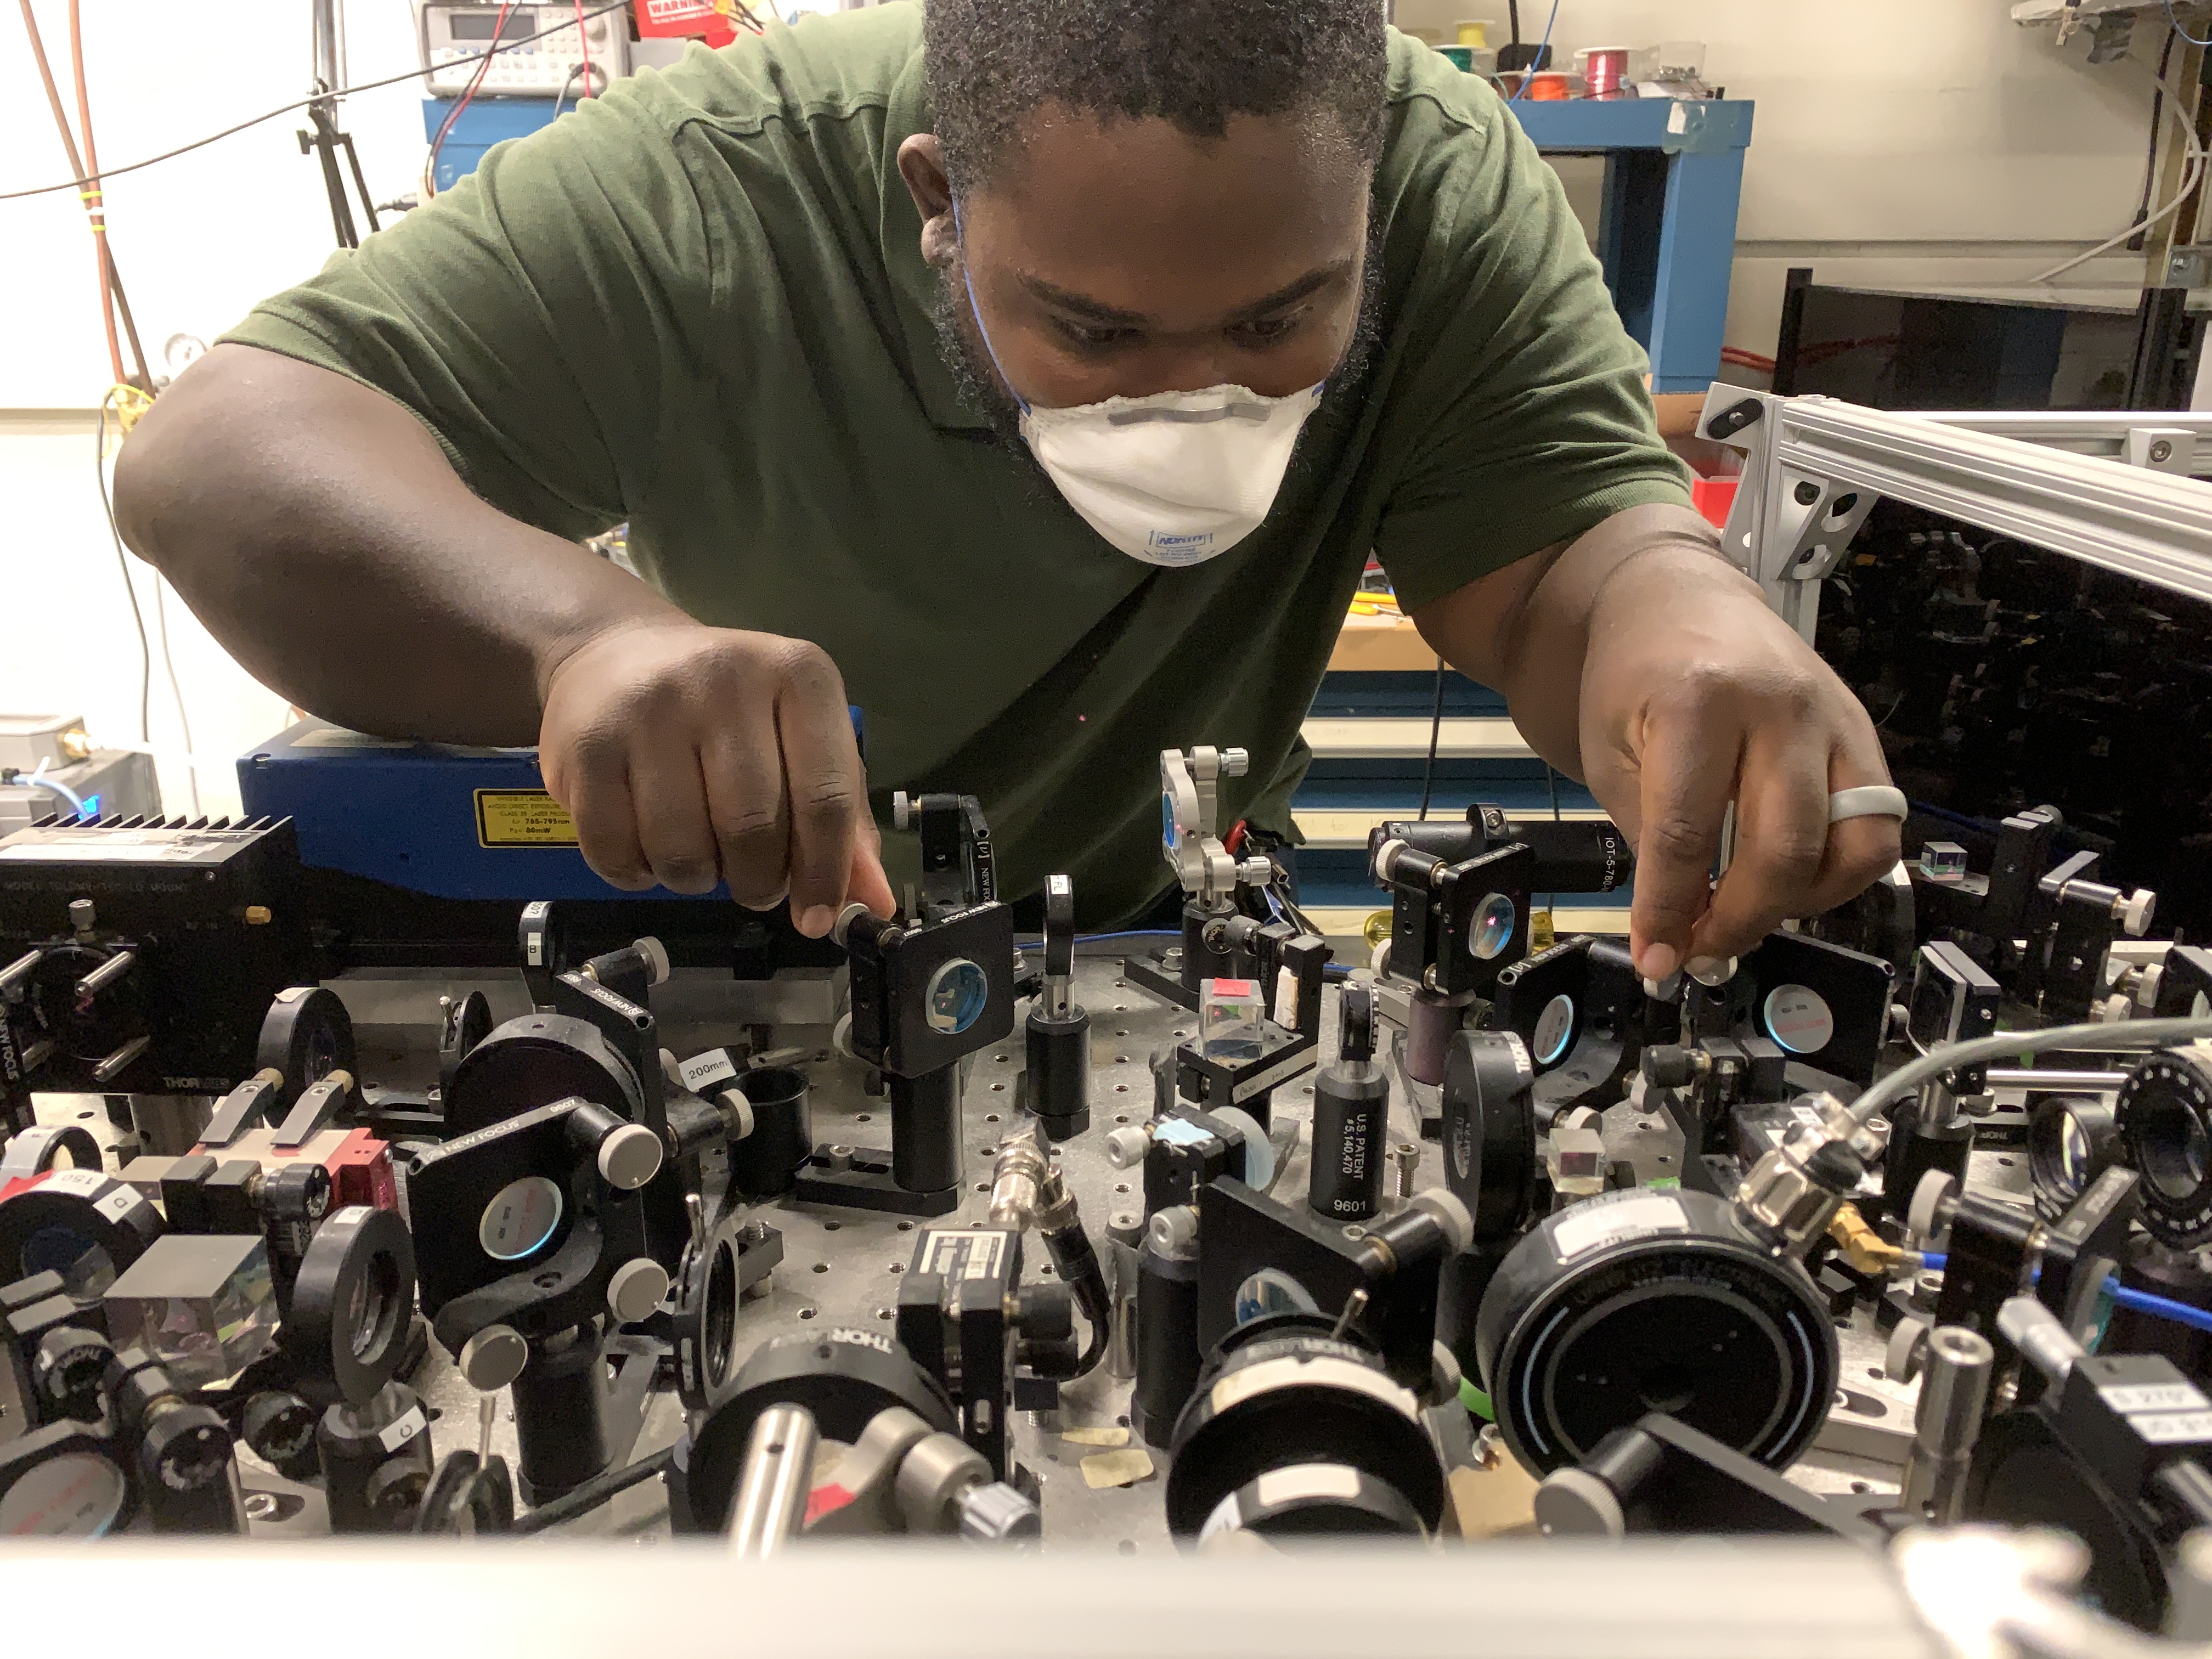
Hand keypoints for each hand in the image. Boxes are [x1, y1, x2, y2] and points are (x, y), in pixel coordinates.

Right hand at [537, 620, 895, 934]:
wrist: (615, 654)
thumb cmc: (728, 709)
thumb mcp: (800, 741)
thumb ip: (842, 821)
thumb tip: (874, 904)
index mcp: (798, 676)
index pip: (826, 797)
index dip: (825, 873)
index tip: (818, 917)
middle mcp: (724, 680)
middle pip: (752, 829)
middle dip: (757, 881)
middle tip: (752, 881)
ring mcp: (648, 709)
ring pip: (683, 849)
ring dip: (694, 879)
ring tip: (698, 853)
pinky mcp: (584, 744)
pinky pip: (616, 851)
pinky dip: (637, 873)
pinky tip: (646, 845)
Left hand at [1579, 553, 1899, 981]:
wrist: (1677, 600)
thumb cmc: (1637, 673)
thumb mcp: (1613, 752)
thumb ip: (1650, 838)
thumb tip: (1673, 930)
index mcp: (1699, 702)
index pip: (1688, 833)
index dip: (1670, 910)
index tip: (1657, 956)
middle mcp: (1781, 708)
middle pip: (1784, 847)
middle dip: (1741, 918)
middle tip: (1702, 947)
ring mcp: (1833, 720)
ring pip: (1855, 847)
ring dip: (1802, 903)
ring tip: (1748, 912)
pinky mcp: (1863, 734)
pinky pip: (1876, 828)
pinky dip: (1836, 872)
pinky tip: (1788, 879)